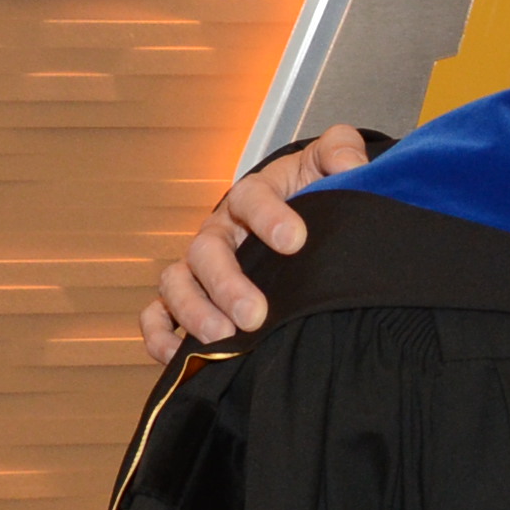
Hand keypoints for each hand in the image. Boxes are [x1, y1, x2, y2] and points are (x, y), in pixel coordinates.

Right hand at [142, 124, 371, 363]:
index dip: (269, 218)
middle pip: (207, 251)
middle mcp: (218, 231)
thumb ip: (341, 152)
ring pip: (176, 283)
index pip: (252, 199)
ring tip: (223, 339)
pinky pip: (157, 315)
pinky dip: (159, 336)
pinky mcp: (187, 297)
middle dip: (227, 284)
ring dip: (193, 312)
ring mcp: (198, 266)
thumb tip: (351, 166)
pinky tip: (181, 357)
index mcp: (252, 196)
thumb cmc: (310, 190)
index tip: (295, 241)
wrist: (297, 214)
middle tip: (255, 314)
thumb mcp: (328, 164)